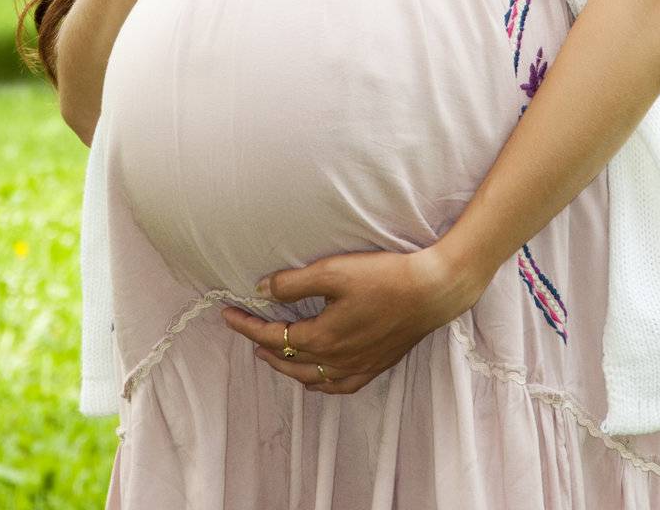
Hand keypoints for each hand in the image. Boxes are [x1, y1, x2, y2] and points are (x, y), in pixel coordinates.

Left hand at [219, 245, 470, 394]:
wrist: (431, 292)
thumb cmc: (383, 277)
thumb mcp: (333, 271)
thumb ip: (293, 283)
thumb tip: (261, 290)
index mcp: (322, 338)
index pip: (272, 337)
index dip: (246, 326)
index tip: (227, 314)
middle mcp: (336, 361)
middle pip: (288, 360)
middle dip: (261, 346)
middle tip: (245, 330)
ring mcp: (357, 368)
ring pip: (310, 378)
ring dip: (286, 366)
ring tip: (270, 353)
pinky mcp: (375, 367)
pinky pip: (337, 386)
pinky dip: (318, 383)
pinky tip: (316, 377)